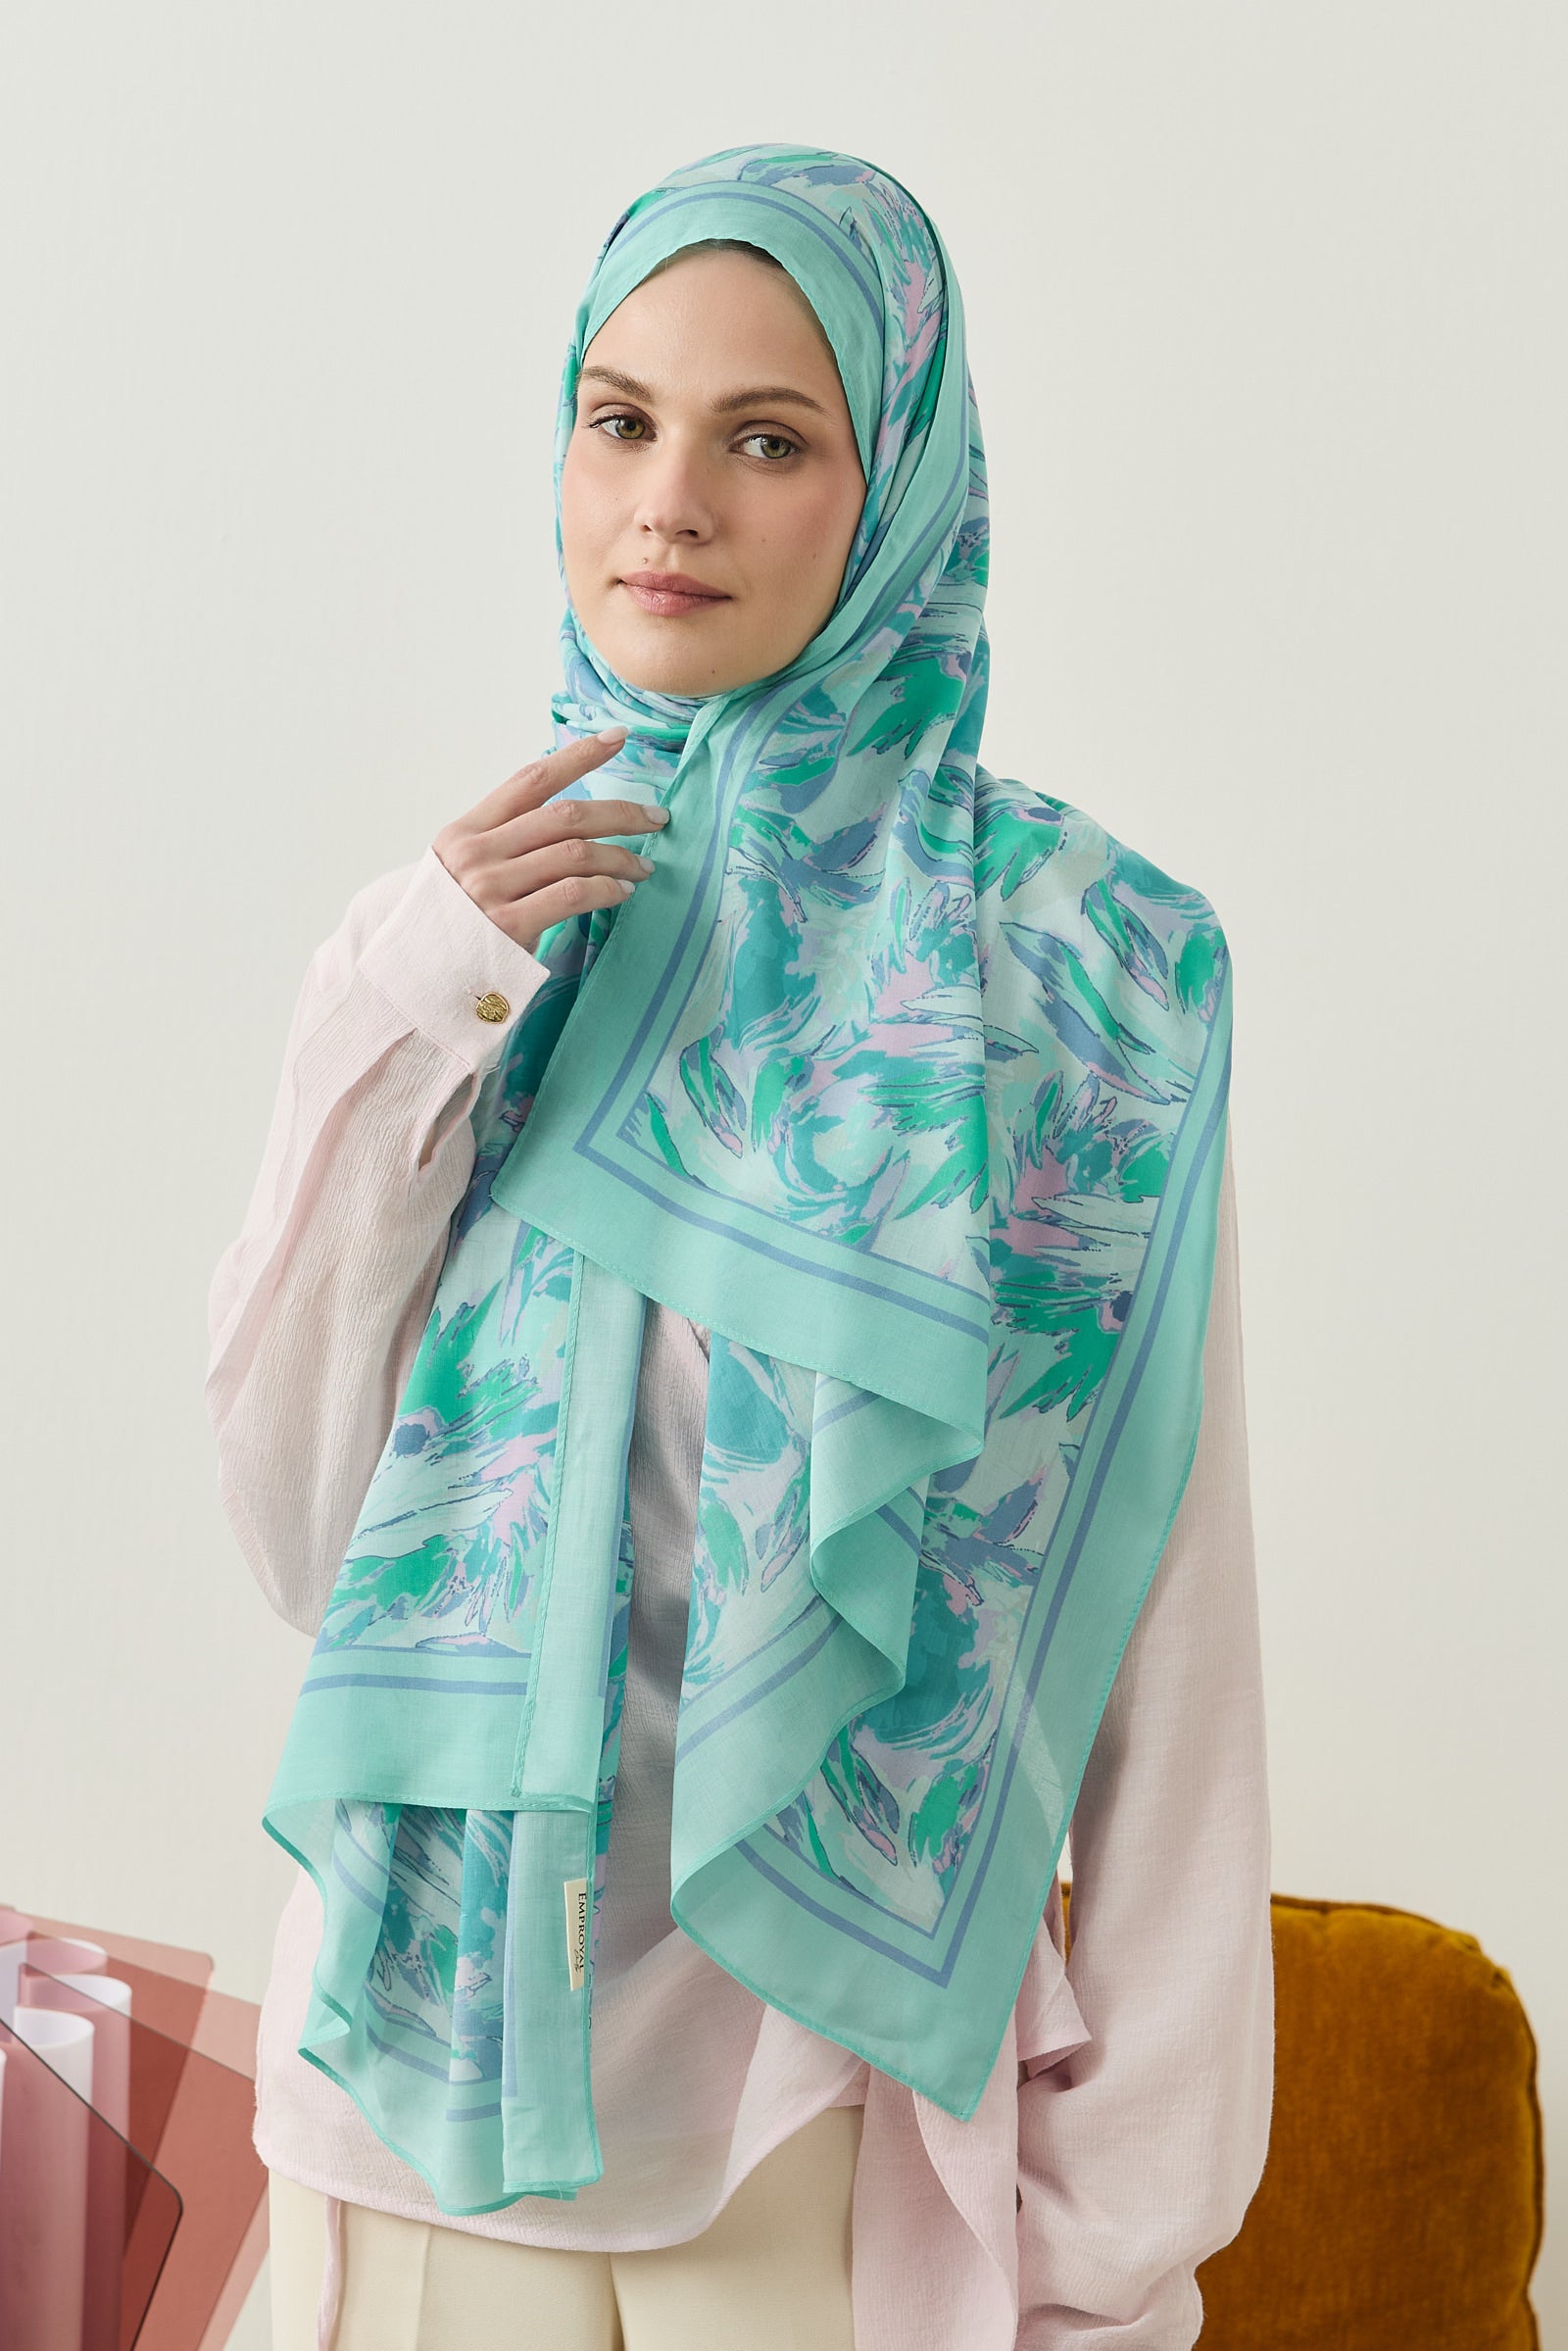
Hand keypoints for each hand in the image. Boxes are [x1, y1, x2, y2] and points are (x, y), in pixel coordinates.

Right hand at [432, 727, 668, 954]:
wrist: (415, 978)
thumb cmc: (452, 924)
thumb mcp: (463, 871)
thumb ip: (505, 844)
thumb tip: (569, 821)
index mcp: (467, 831)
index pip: (531, 780)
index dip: (578, 755)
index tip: (617, 737)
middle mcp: (477, 852)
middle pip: (563, 815)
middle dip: (619, 812)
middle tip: (657, 817)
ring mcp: (490, 888)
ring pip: (574, 853)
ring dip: (620, 857)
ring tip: (643, 866)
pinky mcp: (506, 924)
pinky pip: (572, 894)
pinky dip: (606, 889)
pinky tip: (622, 891)